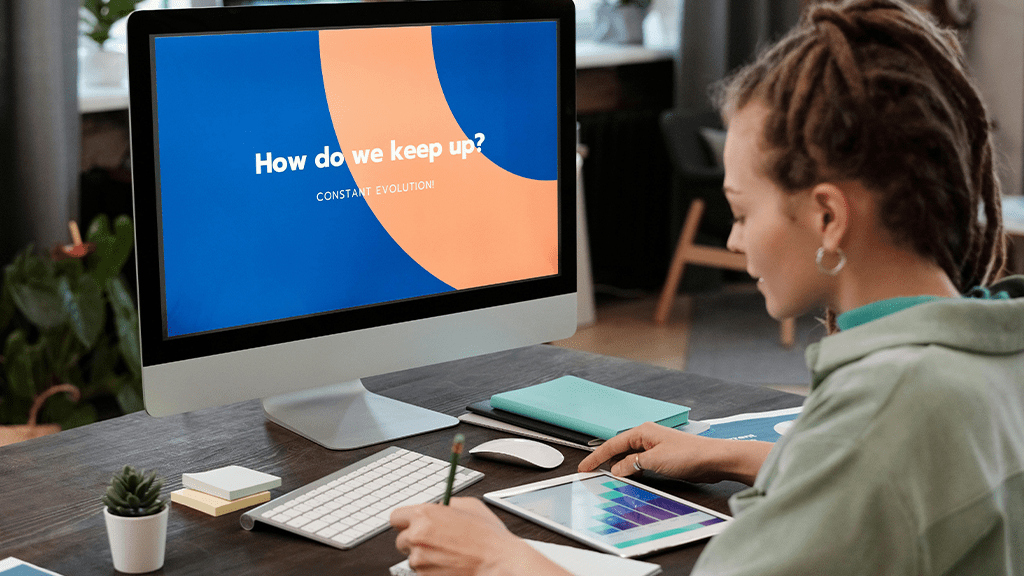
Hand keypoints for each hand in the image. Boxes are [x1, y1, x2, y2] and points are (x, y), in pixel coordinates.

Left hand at [390, 497, 568, 575]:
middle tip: (433, 541)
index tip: (412, 524)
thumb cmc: (488, 538)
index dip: (406, 521)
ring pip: (412, 558)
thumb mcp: (470, 506)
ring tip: (448, 553)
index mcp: (424, 515)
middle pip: (401, 540)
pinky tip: (450, 563)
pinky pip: (422, 571)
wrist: (499, 563)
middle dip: (415, 540)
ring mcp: (420, 560)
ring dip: (424, 556)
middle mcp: (417, 537)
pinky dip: (432, 569)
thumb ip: (448, 504)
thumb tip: (440, 506)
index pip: (396, 517)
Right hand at [578, 422, 770, 484]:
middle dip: (605, 461)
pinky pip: (640, 464)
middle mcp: (647, 437)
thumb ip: (632, 464)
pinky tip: (630, 479)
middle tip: (591, 474)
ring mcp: (655, 447)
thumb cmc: (689, 454)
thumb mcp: (654, 461)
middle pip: (619, 449)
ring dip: (620, 468)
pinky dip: (632, 471)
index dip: (596, 456)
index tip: (584, 467)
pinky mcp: (663, 458)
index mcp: (642, 432)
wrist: (714, 459)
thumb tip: (617, 469)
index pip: (612, 444)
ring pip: (630, 457)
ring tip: (607, 479)